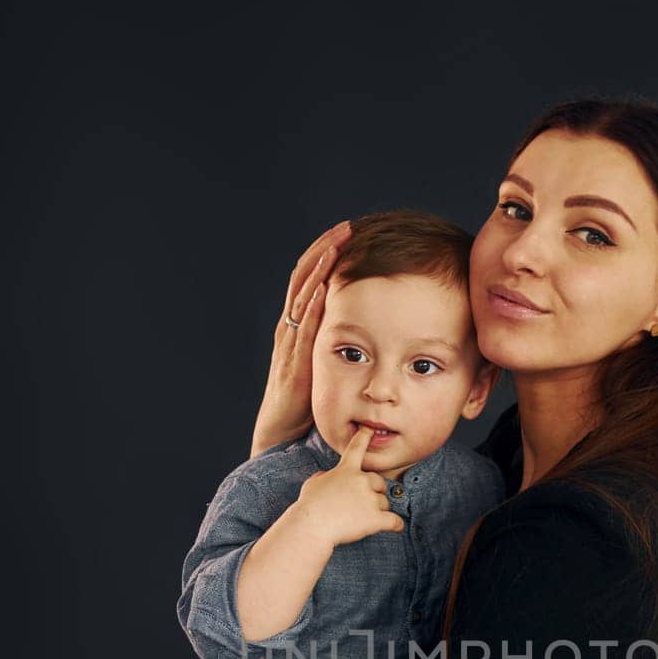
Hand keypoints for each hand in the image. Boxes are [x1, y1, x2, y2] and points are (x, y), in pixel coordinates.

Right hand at [251, 220, 353, 457]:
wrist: (281, 431)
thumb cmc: (308, 399)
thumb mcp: (329, 360)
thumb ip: (343, 341)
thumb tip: (375, 326)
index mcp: (300, 323)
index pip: (312, 277)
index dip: (328, 252)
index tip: (349, 231)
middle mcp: (292, 326)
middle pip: (305, 277)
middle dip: (324, 250)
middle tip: (345, 227)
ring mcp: (290, 343)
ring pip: (302, 296)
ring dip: (318, 270)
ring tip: (335, 246)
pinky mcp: (294, 364)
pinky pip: (301, 330)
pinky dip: (311, 307)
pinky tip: (323, 289)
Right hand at [295, 425, 406, 547]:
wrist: (312, 525)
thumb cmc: (309, 505)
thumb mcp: (314, 483)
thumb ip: (326, 477)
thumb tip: (328, 477)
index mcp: (346, 469)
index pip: (357, 448)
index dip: (364, 437)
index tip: (369, 429)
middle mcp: (362, 480)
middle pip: (380, 483)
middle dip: (374, 492)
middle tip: (360, 505)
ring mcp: (370, 499)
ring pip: (385, 503)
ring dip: (377, 510)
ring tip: (359, 520)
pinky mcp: (376, 518)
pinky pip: (394, 521)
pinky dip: (396, 525)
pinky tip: (395, 527)